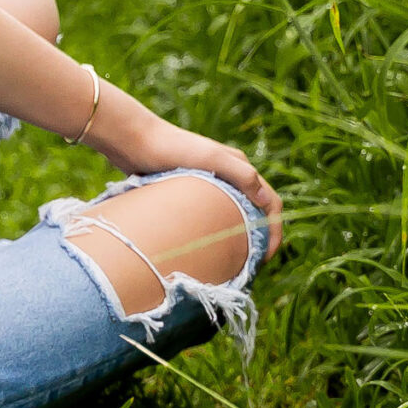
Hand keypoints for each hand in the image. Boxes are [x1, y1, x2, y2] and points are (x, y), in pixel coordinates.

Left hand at [87, 84, 283, 256]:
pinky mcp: (191, 191)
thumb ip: (241, 175)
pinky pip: (212, 216)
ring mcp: (211, 183)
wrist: (133, 140)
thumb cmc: (172, 148)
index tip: (266, 259)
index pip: (272, 203)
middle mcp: (230, 175)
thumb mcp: (210, 158)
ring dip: (239, 238)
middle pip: (256, 213)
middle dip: (259, 240)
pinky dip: (218, 233)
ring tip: (230, 263)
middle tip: (250, 267)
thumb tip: (267, 201)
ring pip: (234, 216)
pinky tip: (207, 249)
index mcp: (240, 167)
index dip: (274, 232)